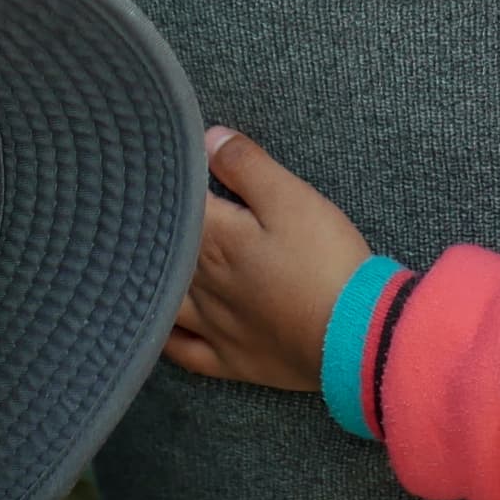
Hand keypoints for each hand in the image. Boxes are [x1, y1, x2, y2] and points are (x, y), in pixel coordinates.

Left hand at [164, 126, 374, 392]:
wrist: (355, 335)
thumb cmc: (325, 260)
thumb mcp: (293, 199)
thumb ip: (247, 166)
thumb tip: (207, 139)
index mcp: (214, 238)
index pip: (175, 206)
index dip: (164, 186)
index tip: (156, 170)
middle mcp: (202, 283)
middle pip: (163, 251)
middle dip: (154, 229)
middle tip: (144, 211)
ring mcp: (213, 325)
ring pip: (164, 299)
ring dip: (150, 279)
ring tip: (144, 261)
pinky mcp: (230, 359)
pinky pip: (182, 350)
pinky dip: (164, 336)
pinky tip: (158, 324)